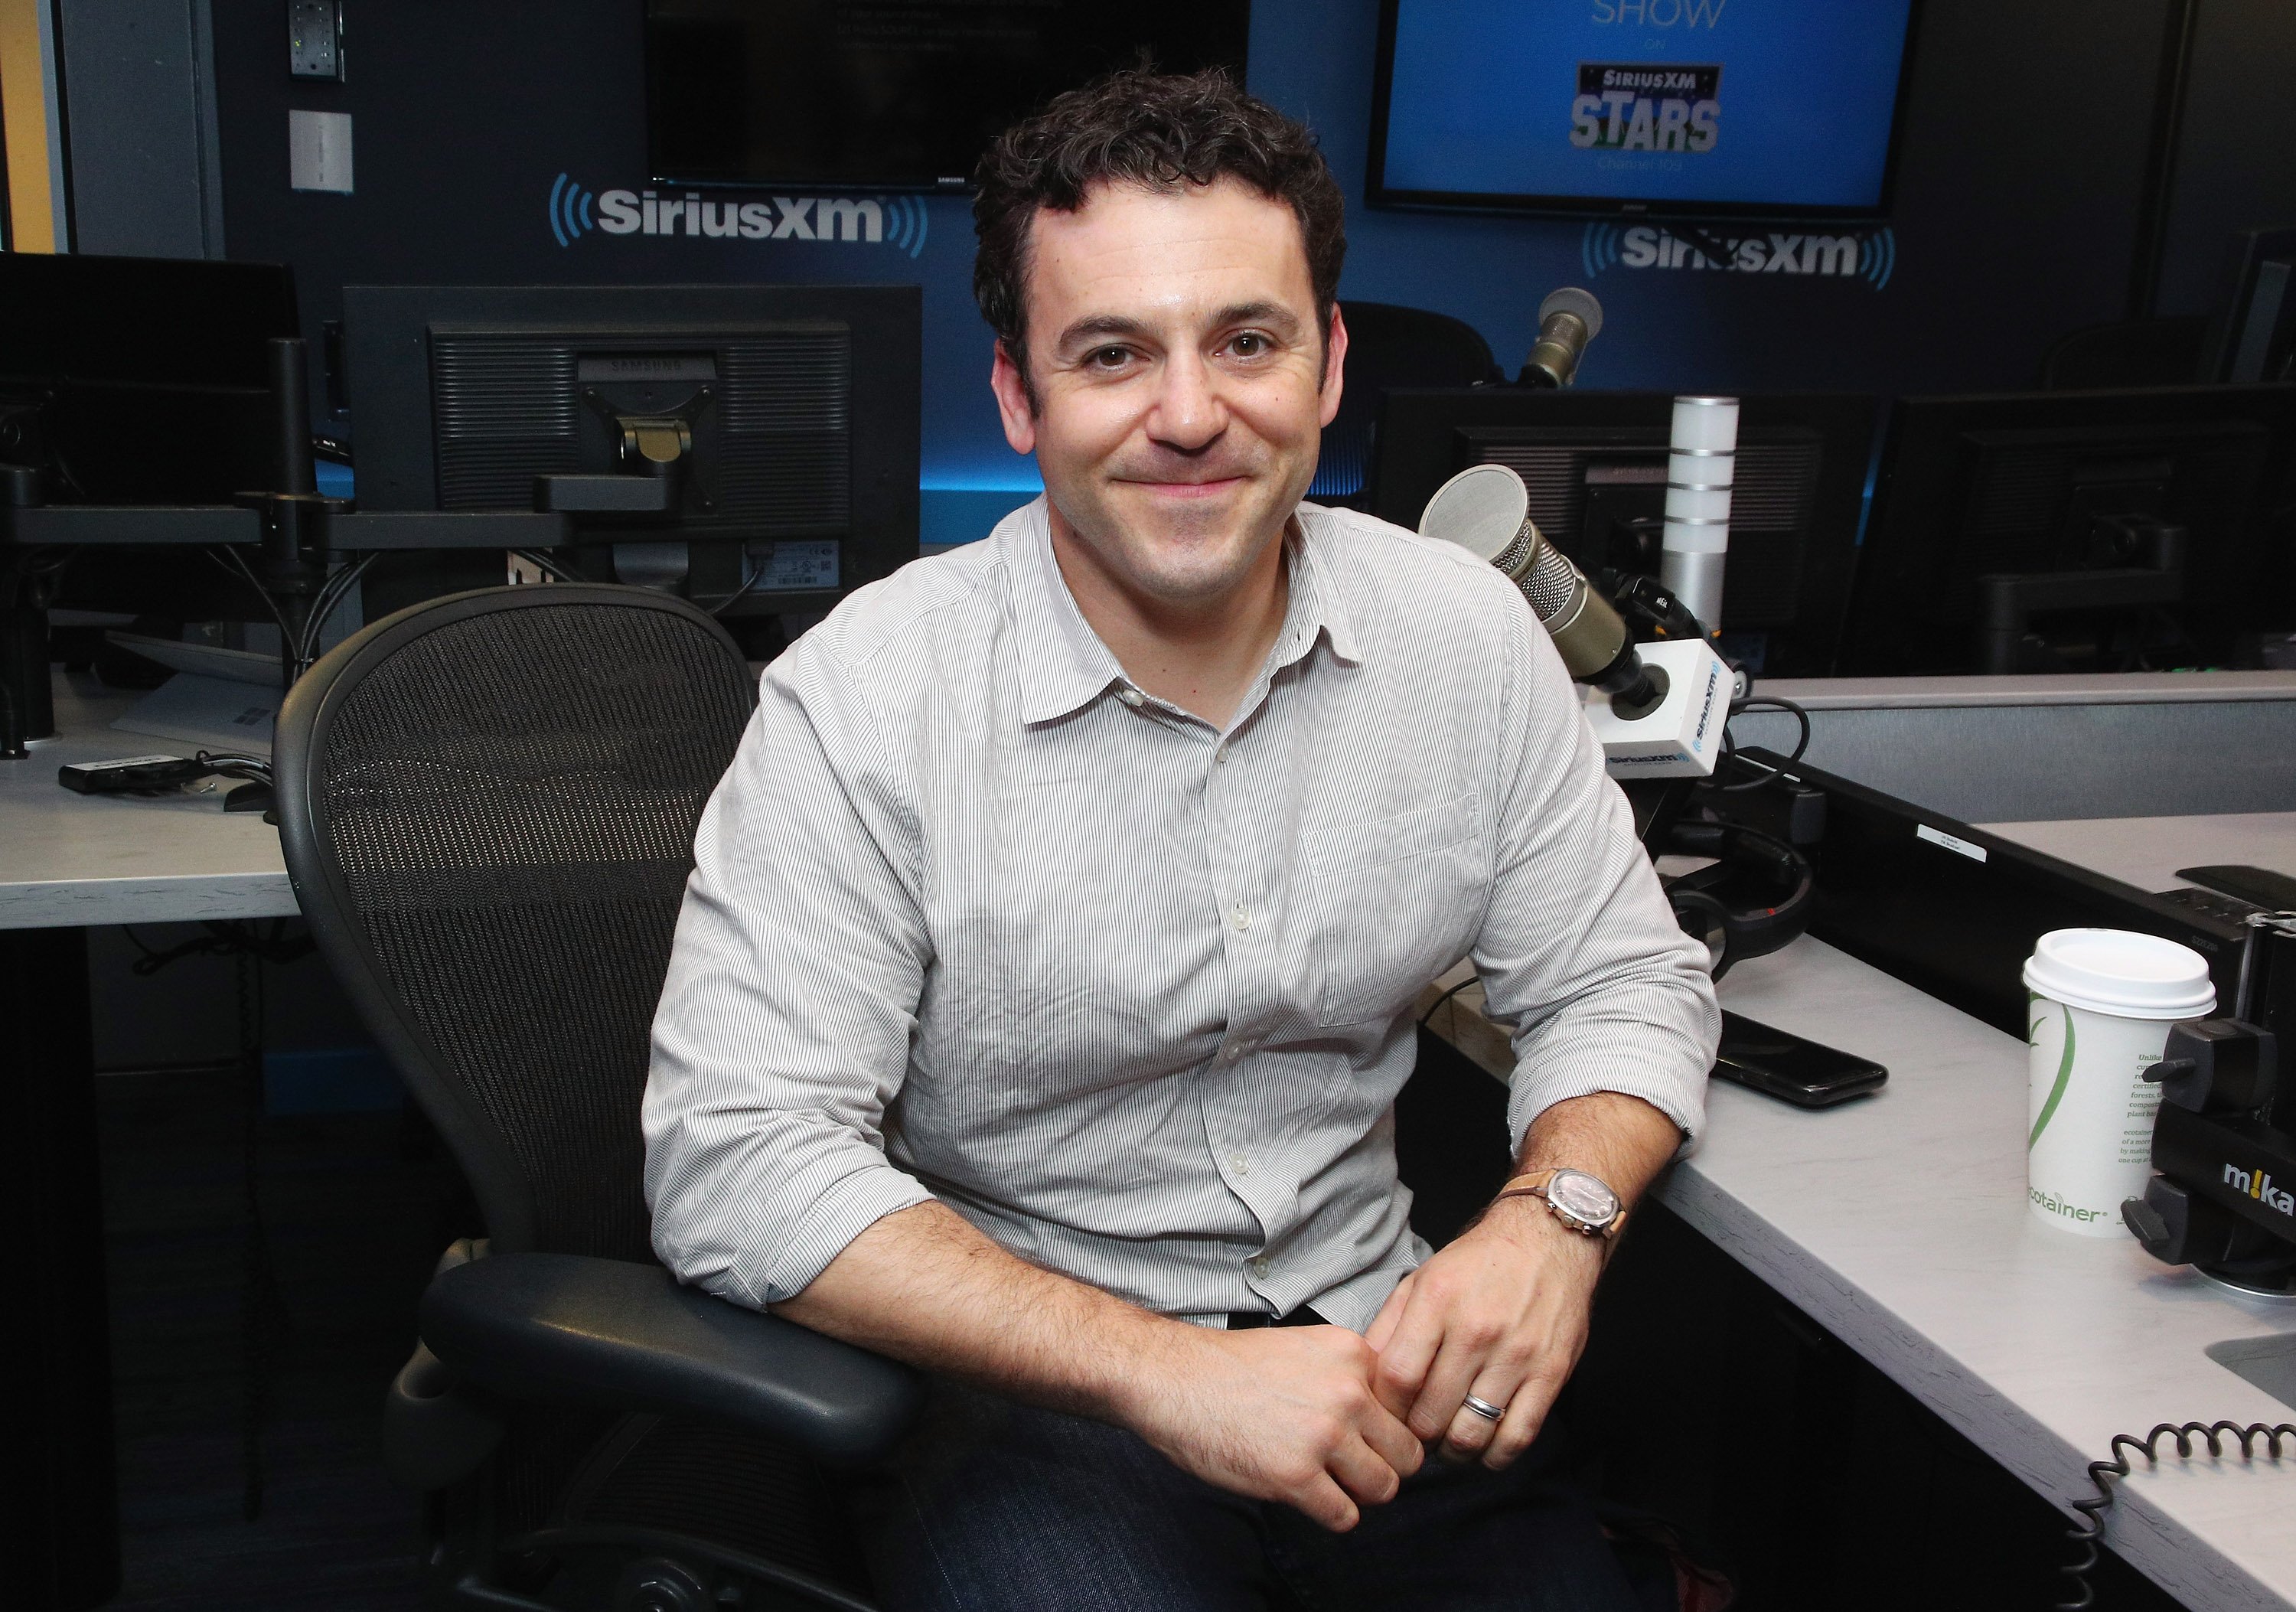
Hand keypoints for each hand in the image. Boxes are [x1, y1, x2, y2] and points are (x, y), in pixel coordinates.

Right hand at [1121, 1322, 1424, 1530]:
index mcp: (1353, 1354)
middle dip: (1384, 1465)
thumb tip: (1390, 1419)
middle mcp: (1348, 1392)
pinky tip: (1307, 1495)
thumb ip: (1350, 1375)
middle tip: (1353, 1467)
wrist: (1175, 1379)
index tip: (1367, 1437)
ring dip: (1360, 1493)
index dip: (1389, 1428)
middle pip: (1407, 1453)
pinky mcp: (1296, 1476)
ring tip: (1330, 1482)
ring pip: (1383, 1487)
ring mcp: (1324, 1435)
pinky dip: (1331, 1514)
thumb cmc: (1234, 1367)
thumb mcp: (1307, 1348)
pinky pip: (1345, 1516)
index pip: (1408, 1407)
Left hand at [1365, 1197, 1605, 1468]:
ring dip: (1451, 1452)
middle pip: (1430, 1414)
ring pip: (1471, 1434)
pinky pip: (1517, 1437)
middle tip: (1414, 1434)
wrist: (1549, 1240)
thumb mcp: (1422, 1281)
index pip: (1398, 1377)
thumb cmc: (1478, 1264)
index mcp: (1437, 1302)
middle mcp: (1476, 1330)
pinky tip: (1483, 1446)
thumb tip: (1362, 1378)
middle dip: (1414, 1435)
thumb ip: (1389, 1329)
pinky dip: (1494, 1456)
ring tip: (1446, 1442)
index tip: (1385, 1414)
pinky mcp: (1551, 1374)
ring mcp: (1517, 1355)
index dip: (1385, 1408)